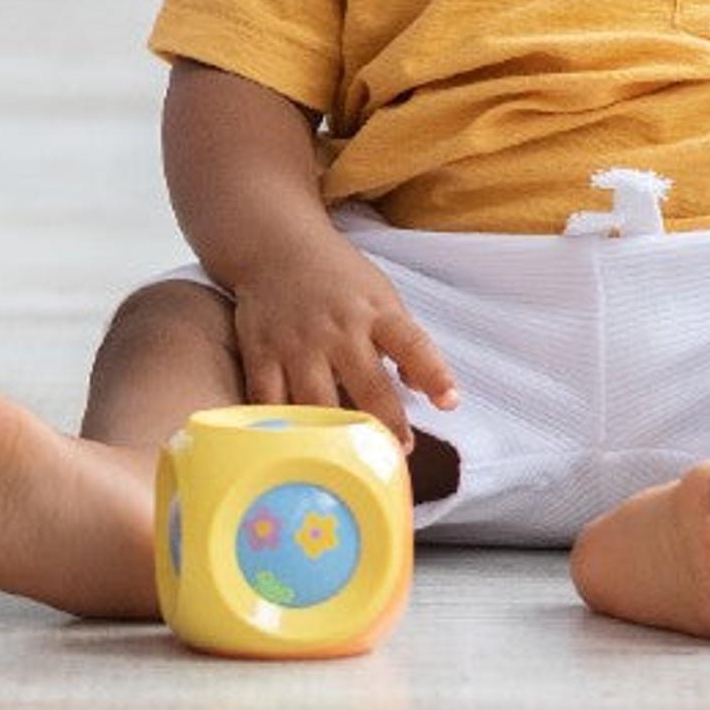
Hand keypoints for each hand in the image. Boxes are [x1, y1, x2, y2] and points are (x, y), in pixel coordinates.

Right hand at [221, 237, 459, 447]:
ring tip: (348, 463)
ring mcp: (297, 343)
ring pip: (317, 403)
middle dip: (387, 424)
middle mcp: (338, 329)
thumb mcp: (381, 296)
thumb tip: (425, 391)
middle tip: (397, 453)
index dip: (433, 373)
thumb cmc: (335, 277)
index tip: (449, 402)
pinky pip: (269, 400)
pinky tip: (293, 448)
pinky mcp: (261, 354)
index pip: (412, 343)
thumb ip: (404, 342)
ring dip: (336, 437)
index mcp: (375, 312)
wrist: (273, 246)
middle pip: (368, 386)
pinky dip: (282, 428)